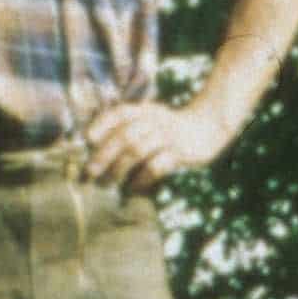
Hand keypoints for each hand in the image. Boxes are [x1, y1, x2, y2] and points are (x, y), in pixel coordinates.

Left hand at [79, 98, 229, 194]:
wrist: (209, 126)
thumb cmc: (171, 128)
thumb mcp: (151, 118)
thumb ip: (129, 126)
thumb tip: (96, 147)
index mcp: (144, 111)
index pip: (118, 114)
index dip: (101, 125)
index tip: (88, 140)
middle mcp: (155, 121)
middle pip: (124, 136)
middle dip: (104, 155)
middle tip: (91, 171)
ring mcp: (168, 136)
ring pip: (137, 151)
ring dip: (119, 169)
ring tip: (108, 183)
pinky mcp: (181, 153)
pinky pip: (156, 166)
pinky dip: (141, 179)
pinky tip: (133, 188)